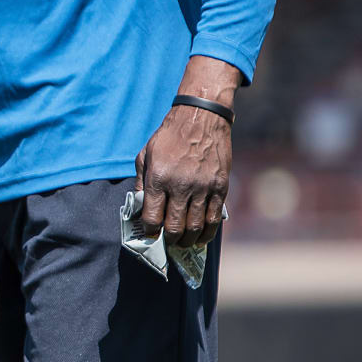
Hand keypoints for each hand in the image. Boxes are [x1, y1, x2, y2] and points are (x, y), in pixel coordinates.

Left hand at [135, 56, 238, 248]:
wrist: (201, 117)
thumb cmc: (169, 136)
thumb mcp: (146, 154)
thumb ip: (141, 182)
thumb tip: (140, 207)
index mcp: (159, 178)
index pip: (152, 217)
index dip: (149, 231)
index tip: (149, 234)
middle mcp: (181, 185)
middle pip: (174, 227)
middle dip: (169, 240)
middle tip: (167, 243)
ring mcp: (203, 188)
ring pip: (196, 227)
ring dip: (188, 240)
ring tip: (183, 243)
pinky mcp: (221, 187)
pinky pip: (215, 218)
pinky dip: (208, 232)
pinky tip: (201, 237)